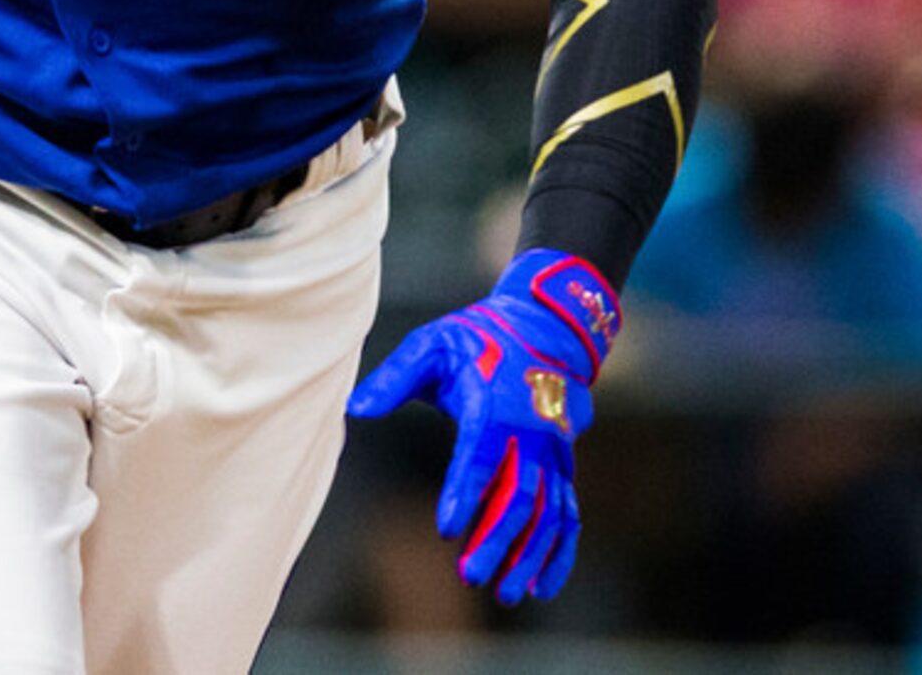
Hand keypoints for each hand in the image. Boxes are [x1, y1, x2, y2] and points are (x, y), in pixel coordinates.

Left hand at [348, 248, 618, 603]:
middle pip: (520, 495)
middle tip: (470, 577)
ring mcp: (554, 452)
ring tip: (507, 595)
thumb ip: (394, 378)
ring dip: (530, 556)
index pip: (481, 455)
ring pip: (549, 513)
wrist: (544, 327)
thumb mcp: (430, 344)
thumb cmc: (475, 339)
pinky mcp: (564, 465)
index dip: (465, 493)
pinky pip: (568, 513)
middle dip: (498, 539)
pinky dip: (560, 552)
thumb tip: (353, 409)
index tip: (446, 530)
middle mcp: (532, 432)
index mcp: (495, 405)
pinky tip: (543, 587)